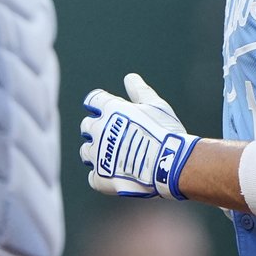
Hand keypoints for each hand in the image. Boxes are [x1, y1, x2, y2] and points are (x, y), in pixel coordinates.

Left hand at [79, 73, 199, 199]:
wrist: (169, 165)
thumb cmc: (166, 133)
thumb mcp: (156, 106)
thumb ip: (140, 91)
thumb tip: (129, 78)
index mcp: (110, 110)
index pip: (93, 101)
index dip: (100, 106)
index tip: (107, 111)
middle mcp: (99, 130)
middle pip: (86, 126)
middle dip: (97, 129)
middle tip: (115, 136)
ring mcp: (98, 155)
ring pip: (86, 152)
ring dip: (96, 153)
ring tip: (115, 157)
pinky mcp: (100, 178)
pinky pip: (92, 177)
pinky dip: (102, 176)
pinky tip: (115, 175)